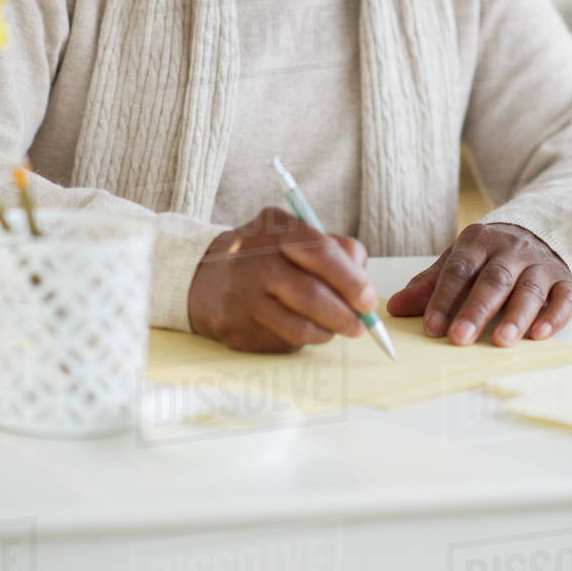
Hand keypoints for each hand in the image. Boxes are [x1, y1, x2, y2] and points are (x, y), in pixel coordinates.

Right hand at [187, 206, 376, 352]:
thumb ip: (334, 250)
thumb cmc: (265, 255)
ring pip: (299, 326)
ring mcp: (240, 296)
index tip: (368, 300)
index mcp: (274, 227)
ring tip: (335, 327)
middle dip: (344, 314)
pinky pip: (282, 343)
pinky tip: (302, 329)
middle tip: (359, 324)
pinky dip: (302, 340)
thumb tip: (364, 285)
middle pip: (310, 294)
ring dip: (327, 332)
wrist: (203, 277)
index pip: (320, 251)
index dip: (350, 279)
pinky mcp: (235, 329)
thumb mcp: (293, 235)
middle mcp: (252, 259)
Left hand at [386, 222, 571, 345]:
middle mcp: (511, 250)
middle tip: (460, 337)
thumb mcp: (457, 262)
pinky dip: (554, 316)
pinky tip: (540, 334)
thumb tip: (393, 307)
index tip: (432, 326)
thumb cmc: (489, 257)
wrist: (537, 233)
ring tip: (501, 341)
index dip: (443, 298)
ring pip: (529, 288)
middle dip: (476, 310)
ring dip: (516, 316)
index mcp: (479, 241)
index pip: (459, 269)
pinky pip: (563, 298)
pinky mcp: (565, 280)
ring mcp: (540, 264)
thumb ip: (428, 285)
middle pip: (493, 279)